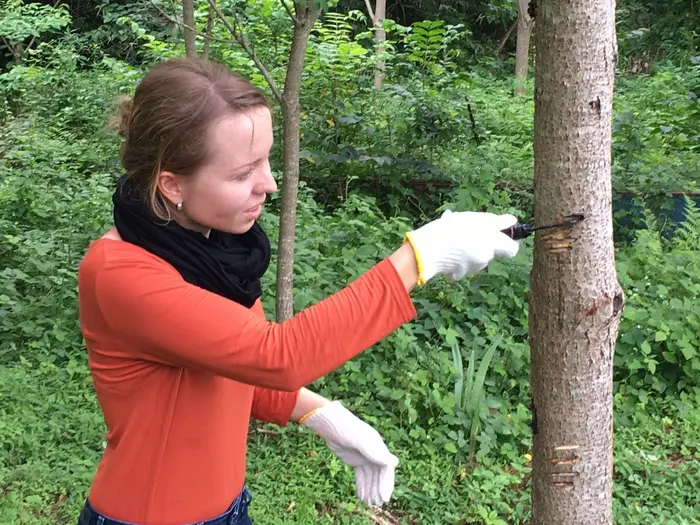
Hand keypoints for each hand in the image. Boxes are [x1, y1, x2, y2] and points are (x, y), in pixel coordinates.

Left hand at [301, 401, 397, 506]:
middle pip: (378, 475)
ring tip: (368, 503)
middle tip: (376, 504)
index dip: (386, 484)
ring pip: (370, 477)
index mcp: (378, 448)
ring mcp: (364, 456)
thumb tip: (396, 463)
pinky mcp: (355, 460)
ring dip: (370, 490)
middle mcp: (374, 453)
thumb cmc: (347, 429)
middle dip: (378, 489)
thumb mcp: (362, 442)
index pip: (386, 469)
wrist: (331, 424)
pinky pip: (361, 475)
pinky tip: (361, 496)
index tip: (384, 497)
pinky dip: (362, 485)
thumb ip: (377, 453)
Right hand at [404, 209, 519, 284]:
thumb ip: (496, 222)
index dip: (508, 241)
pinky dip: (457, 259)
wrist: (427, 250)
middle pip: (491, 250)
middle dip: (483, 242)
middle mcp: (485, 258)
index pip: (512, 248)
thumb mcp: (475, 219)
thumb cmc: (451, 230)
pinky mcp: (458, 274)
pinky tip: (445, 249)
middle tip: (470, 232)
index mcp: (492, 245)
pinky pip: (461, 264)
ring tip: (452, 235)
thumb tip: (512, 221)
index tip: (501, 233)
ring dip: (468, 248)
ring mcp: (472, 268)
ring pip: (475, 256)